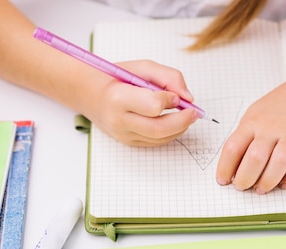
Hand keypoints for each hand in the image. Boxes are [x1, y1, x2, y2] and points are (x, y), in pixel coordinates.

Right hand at [82, 60, 198, 145]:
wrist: (90, 95)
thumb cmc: (116, 78)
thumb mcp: (141, 67)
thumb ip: (168, 77)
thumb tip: (188, 97)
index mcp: (118, 98)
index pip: (153, 106)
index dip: (169, 100)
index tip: (174, 95)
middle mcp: (119, 120)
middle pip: (159, 129)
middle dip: (182, 121)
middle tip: (194, 112)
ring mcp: (123, 135)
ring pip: (160, 139)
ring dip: (179, 128)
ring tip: (186, 115)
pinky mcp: (129, 142)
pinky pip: (156, 142)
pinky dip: (170, 133)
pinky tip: (174, 122)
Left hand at [215, 74, 285, 193]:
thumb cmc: (280, 106)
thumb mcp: (255, 114)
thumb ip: (245, 137)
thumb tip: (232, 167)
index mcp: (253, 121)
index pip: (233, 147)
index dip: (224, 168)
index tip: (222, 180)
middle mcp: (271, 127)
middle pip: (254, 158)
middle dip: (244, 179)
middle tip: (241, 187)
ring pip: (278, 164)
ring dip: (268, 182)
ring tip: (261, 188)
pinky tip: (285, 183)